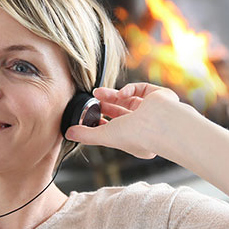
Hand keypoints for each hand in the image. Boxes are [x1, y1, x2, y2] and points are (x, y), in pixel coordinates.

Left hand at [64, 83, 184, 158]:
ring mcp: (153, 111)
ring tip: (98, 92)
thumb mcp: (105, 136)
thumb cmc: (136, 136)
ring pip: (130, 99)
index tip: (92, 116)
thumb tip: (69, 133)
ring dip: (113, 95)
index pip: (118, 128)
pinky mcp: (159, 96)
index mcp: (136, 139)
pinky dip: (130, 89)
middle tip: (94, 100)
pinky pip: (141, 89)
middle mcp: (146, 126)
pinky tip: (122, 93)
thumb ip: (86, 135)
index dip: (104, 121)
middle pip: (123, 112)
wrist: (160, 123)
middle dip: (106, 105)